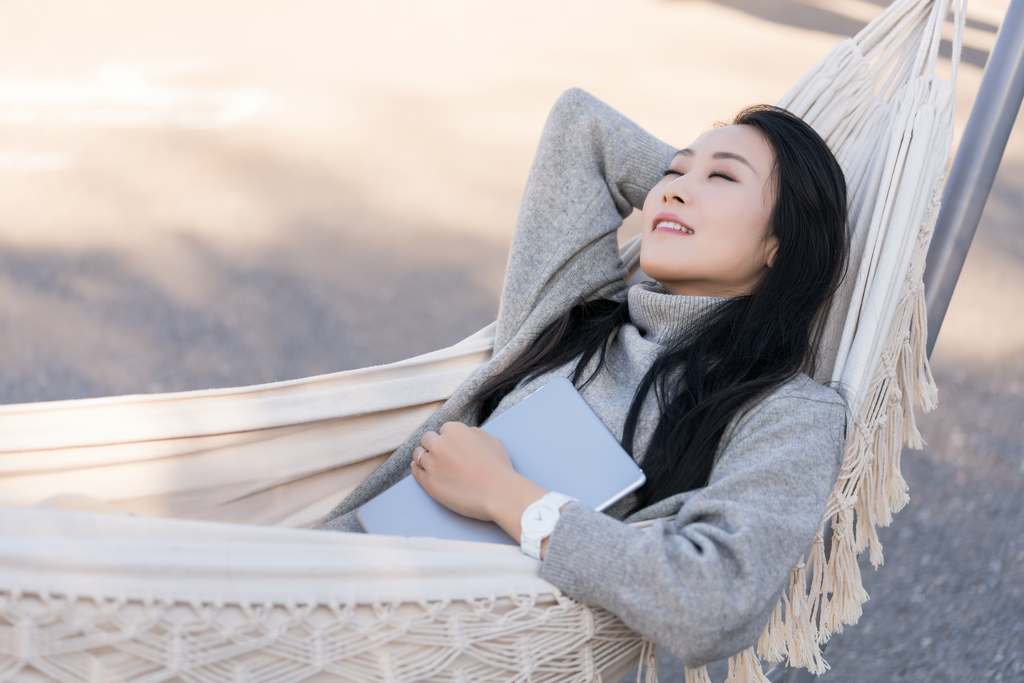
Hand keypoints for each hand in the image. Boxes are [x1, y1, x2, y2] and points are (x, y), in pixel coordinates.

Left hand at [411, 422, 548, 542]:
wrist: (499, 494)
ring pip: (418, 454)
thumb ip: (474, 433)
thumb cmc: (499, 468)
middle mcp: (439, 444)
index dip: (448, 438)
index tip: (451, 446)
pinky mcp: (428, 482)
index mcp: (454, 430)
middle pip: (427, 439)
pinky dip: (417, 469)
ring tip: (432, 463)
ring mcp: (431, 463)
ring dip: (424, 457)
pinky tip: (421, 469)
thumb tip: (467, 433)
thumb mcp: (492, 440)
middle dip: (433, 445)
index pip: (443, 429)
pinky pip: (415, 471)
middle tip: (441, 455)